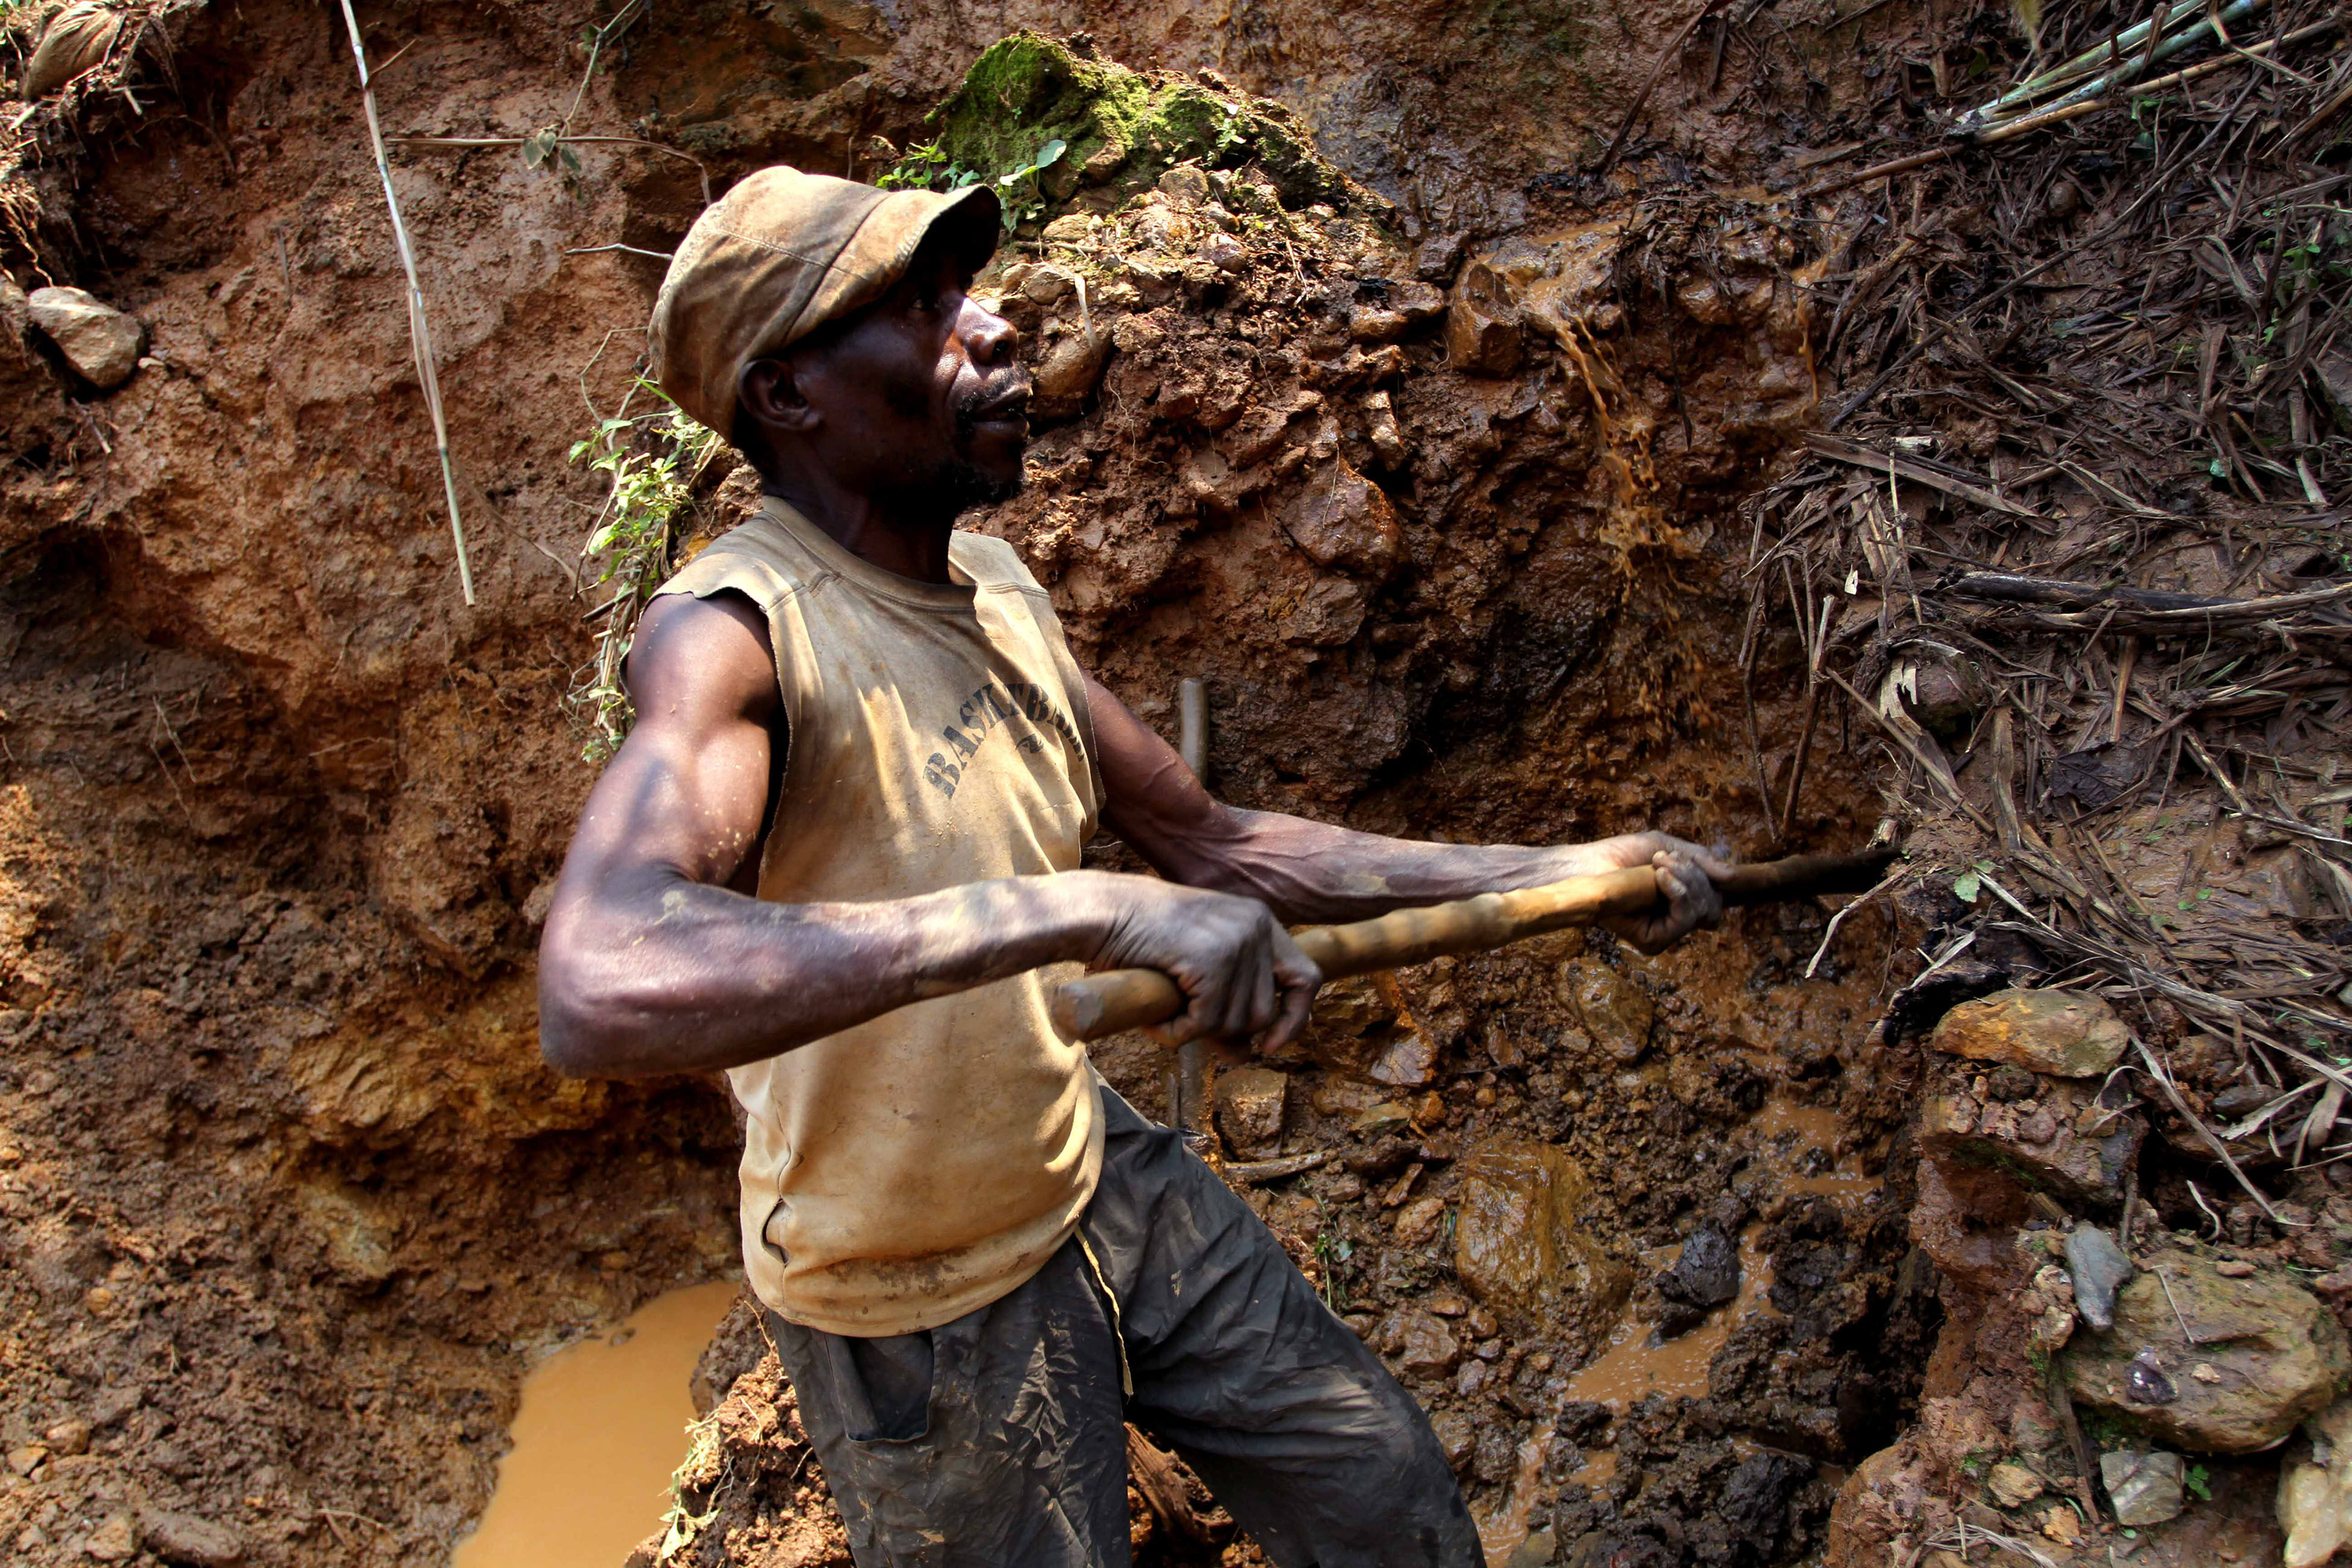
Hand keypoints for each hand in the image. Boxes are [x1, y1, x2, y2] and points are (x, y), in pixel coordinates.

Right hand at [1079, 874, 1322, 1048]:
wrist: (1099, 912)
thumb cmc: (1139, 939)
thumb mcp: (1198, 964)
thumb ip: (1229, 1000)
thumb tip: (1249, 1055)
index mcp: (1259, 920)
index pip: (1307, 977)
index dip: (1295, 1018)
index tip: (1271, 1045)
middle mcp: (1257, 926)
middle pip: (1264, 1013)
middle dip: (1225, 1031)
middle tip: (1185, 1021)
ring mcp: (1237, 941)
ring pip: (1236, 1023)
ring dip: (1196, 1031)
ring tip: (1164, 1009)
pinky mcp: (1212, 959)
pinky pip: (1205, 1023)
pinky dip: (1176, 1032)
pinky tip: (1154, 1016)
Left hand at [1541, 833, 1731, 954]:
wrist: (1591, 864)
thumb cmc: (1623, 856)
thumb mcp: (1669, 848)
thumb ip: (1701, 861)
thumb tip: (1733, 877)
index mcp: (1682, 904)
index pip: (1716, 901)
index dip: (1710, 879)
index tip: (1683, 857)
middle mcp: (1675, 922)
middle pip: (1713, 904)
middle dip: (1695, 874)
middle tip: (1663, 859)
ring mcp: (1665, 934)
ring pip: (1702, 911)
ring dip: (1685, 880)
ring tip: (1658, 865)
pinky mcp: (1652, 942)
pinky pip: (1685, 919)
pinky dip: (1678, 893)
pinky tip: (1659, 878)